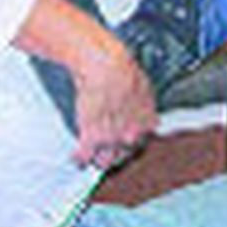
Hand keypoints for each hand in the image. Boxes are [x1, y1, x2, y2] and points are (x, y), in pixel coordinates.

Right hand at [12, 0, 157, 168]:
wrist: (104, 65)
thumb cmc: (122, 68)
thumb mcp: (143, 85)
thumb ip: (145, 103)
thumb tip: (150, 115)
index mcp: (146, 121)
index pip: (143, 140)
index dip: (133, 139)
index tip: (126, 138)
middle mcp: (131, 134)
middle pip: (125, 154)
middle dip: (118, 154)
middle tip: (109, 152)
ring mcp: (112, 139)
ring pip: (106, 161)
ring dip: (99, 159)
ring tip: (93, 158)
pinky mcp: (90, 138)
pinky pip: (84, 156)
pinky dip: (79, 157)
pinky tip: (76, 157)